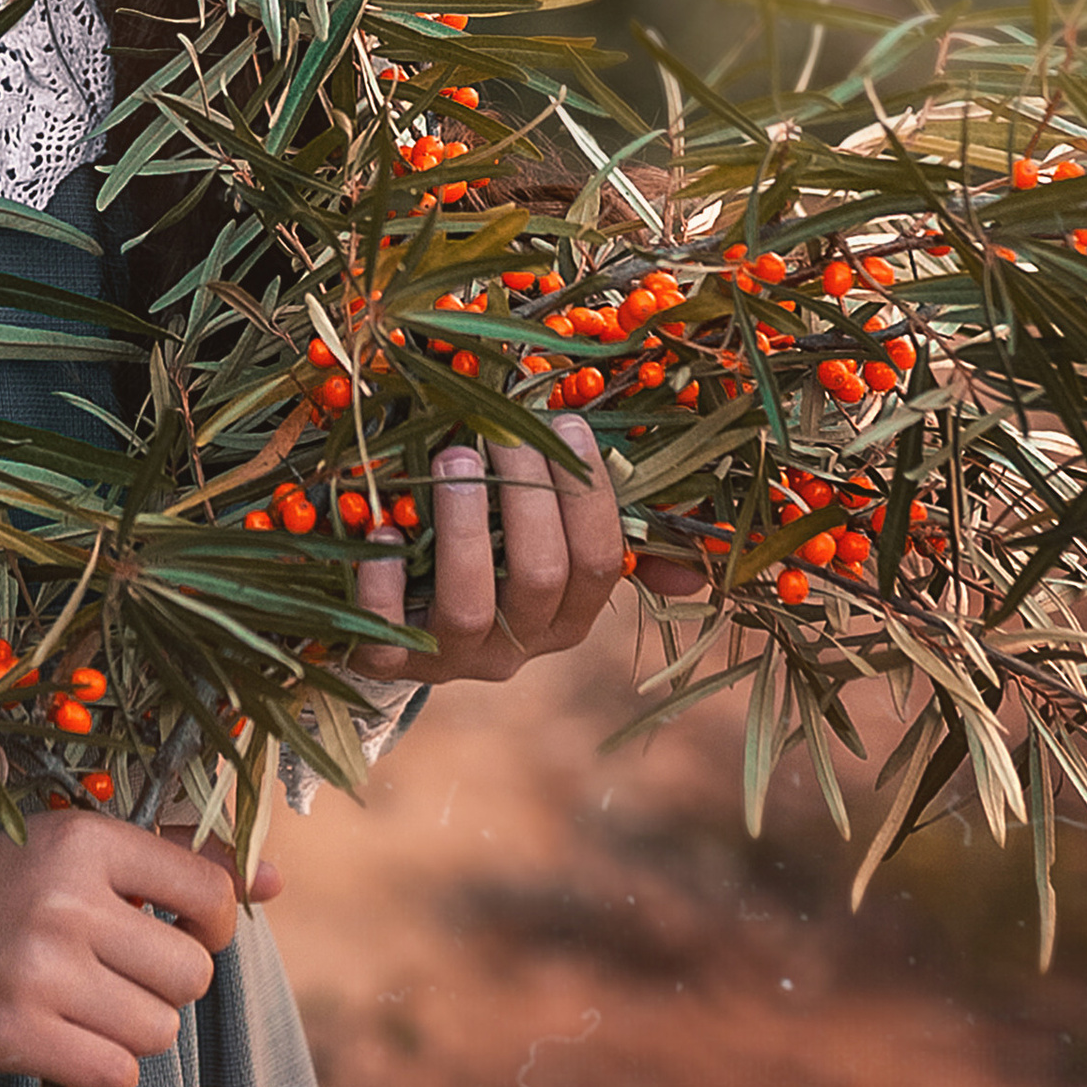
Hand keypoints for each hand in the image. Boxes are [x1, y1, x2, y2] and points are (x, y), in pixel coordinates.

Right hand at [0, 807, 280, 1086]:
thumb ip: (166, 858)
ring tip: (80, 1013)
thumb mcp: (58, 850)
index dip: (208, 929)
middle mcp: (65, 898)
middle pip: (191, 976)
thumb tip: (277, 880)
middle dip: (162, 990)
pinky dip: (103, 1079)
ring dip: (130, 1036)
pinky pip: (116, 1077)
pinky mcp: (14, 1034)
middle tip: (109, 979)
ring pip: (158, 1032)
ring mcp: (39, 969)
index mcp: (79, 838)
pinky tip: (67, 1053)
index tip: (173, 934)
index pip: (210, 895)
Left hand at [349, 411, 656, 686]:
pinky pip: (385, 636)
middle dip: (526, 496)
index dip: (588, 494)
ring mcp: (451, 658)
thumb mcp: (550, 553)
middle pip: (540, 577)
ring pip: (470, 604)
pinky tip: (380, 529)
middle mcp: (518, 646)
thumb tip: (705, 571)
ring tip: (452, 455)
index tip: (565, 423)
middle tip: (499, 430)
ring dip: (464, 525)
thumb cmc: (486, 561)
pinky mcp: (384, 662)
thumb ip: (614, 545)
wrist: (399, 628)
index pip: (597, 562)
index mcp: (567, 617)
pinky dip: (382, 581)